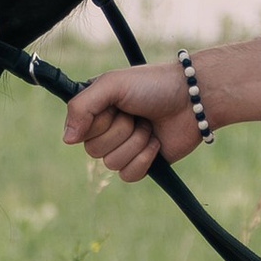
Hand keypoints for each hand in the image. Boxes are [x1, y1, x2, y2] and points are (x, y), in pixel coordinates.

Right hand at [63, 59, 201, 180]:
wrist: (194, 99)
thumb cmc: (153, 85)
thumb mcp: (112, 84)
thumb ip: (81, 107)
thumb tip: (67, 140)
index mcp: (94, 109)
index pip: (77, 132)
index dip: (98, 122)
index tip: (114, 106)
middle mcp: (105, 129)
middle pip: (93, 151)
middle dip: (120, 131)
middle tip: (137, 114)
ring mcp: (124, 147)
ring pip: (111, 164)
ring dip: (135, 143)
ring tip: (149, 125)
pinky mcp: (142, 163)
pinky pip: (128, 175)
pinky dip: (144, 159)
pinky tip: (156, 143)